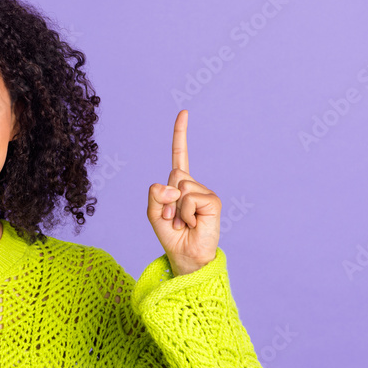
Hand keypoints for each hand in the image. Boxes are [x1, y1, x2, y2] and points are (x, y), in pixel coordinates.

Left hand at [146, 110, 220, 275]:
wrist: (186, 256)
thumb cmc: (171, 235)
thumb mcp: (154, 214)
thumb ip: (155, 196)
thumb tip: (171, 185)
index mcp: (179, 185)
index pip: (180, 155)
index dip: (181, 134)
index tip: (184, 112)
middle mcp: (193, 185)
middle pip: (173, 175)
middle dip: (165, 200)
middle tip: (172, 219)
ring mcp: (205, 192)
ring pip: (179, 187)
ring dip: (174, 209)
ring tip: (182, 223)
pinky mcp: (212, 201)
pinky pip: (189, 198)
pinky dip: (185, 213)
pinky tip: (192, 223)